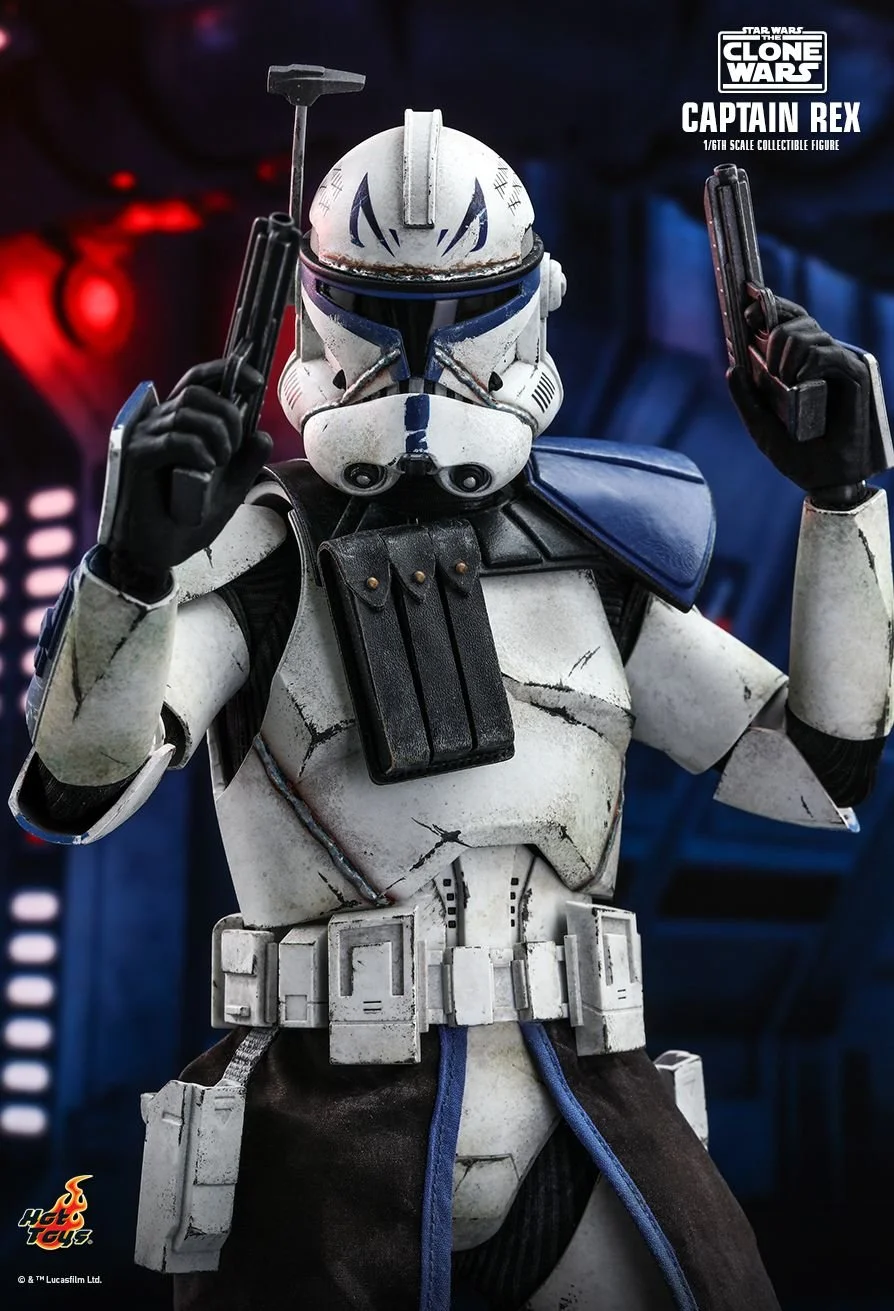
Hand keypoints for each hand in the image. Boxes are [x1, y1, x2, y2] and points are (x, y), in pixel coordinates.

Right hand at [104, 359, 272, 595]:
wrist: (159, 554)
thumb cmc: (187, 520)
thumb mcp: (228, 489)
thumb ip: (244, 462)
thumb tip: (261, 435)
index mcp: (176, 425)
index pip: (197, 381)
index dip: (226, 372)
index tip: (256, 383)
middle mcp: (156, 425)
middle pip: (196, 392)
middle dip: (228, 413)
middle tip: (235, 448)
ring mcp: (143, 438)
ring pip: (187, 410)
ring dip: (216, 433)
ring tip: (220, 462)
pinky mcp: (136, 457)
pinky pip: (173, 438)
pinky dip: (198, 450)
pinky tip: (205, 468)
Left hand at [727, 297, 874, 498]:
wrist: (821, 478)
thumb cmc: (794, 454)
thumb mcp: (759, 425)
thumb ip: (745, 397)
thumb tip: (731, 367)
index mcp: (800, 365)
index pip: (789, 322)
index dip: (769, 307)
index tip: (746, 308)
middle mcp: (820, 360)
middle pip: (799, 319)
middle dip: (774, 326)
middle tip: (761, 350)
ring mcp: (838, 366)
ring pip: (810, 332)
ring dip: (787, 351)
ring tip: (782, 379)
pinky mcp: (853, 376)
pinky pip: (827, 352)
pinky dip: (808, 362)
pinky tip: (798, 380)